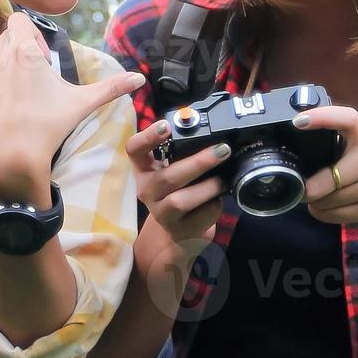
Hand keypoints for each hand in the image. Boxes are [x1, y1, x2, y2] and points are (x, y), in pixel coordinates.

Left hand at [0, 12, 143, 200]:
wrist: (13, 159)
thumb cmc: (49, 128)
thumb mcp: (82, 103)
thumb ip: (112, 87)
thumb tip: (139, 79)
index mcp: (24, 50)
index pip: (20, 19)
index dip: (34, 36)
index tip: (43, 61)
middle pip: (7, 39)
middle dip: (21, 53)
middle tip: (34, 82)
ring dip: (4, 70)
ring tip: (19, 98)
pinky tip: (2, 109)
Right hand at [124, 118, 225, 254]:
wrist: (181, 230)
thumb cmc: (179, 191)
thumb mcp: (175, 170)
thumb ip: (184, 153)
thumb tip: (212, 133)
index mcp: (144, 169)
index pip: (134, 150)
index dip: (147, 137)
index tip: (166, 126)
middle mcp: (147, 190)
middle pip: (166, 177)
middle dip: (198, 163)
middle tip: (222, 150)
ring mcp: (160, 213)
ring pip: (180, 201)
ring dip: (207, 188)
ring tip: (223, 180)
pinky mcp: (178, 230)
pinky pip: (198, 217)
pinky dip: (213, 206)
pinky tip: (218, 200)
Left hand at [296, 105, 357, 226]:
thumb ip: (343, 140)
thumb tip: (301, 146)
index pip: (347, 119)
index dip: (322, 117)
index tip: (299, 120)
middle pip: (322, 181)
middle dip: (306, 188)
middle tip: (303, 186)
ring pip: (325, 201)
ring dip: (314, 202)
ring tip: (319, 197)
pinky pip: (334, 215)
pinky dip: (322, 213)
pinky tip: (324, 208)